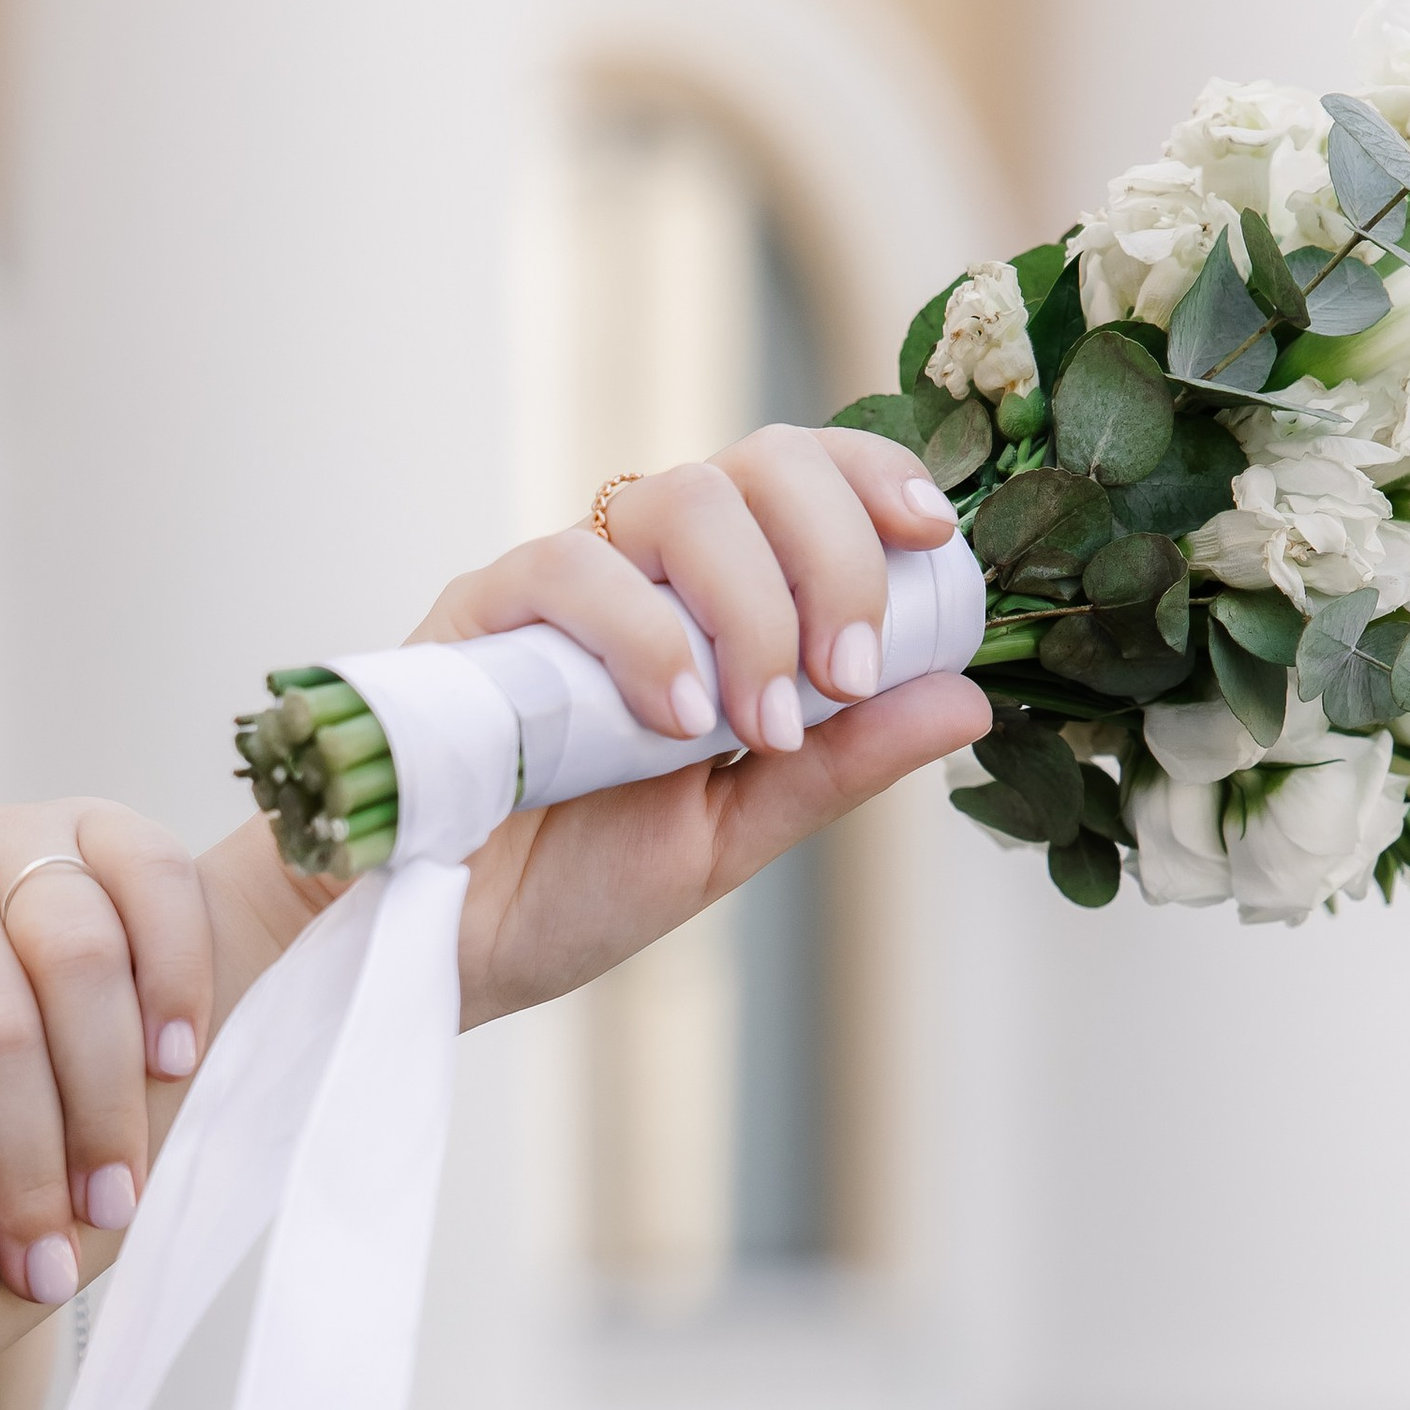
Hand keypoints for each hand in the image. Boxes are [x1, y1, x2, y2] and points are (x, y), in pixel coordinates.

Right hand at [199, 422, 989, 1026]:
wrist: (440, 946)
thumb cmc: (574, 885)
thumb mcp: (735, 837)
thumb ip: (841, 766)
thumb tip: (969, 699)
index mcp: (719, 602)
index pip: (807, 480)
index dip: (876, 477)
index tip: (934, 537)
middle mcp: (648, 573)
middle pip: (759, 462)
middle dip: (832, 556)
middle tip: (844, 675)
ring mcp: (565, 584)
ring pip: (676, 499)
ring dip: (748, 607)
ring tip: (753, 725)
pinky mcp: (482, 610)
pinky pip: (570, 567)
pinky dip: (643, 635)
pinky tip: (675, 722)